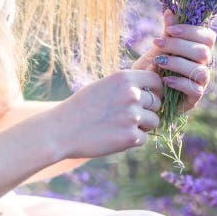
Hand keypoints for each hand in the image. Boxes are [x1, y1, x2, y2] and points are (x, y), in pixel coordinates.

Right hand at [42, 70, 162, 158]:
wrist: (60, 131)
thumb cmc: (82, 107)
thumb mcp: (104, 86)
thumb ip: (129, 84)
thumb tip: (157, 74)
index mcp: (124, 78)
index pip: (156, 81)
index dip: (155, 90)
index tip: (149, 97)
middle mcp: (132, 95)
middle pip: (157, 102)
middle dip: (147, 110)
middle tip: (127, 116)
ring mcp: (133, 116)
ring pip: (154, 121)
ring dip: (142, 126)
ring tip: (120, 126)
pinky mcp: (131, 137)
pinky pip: (144, 138)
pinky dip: (132, 140)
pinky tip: (114, 137)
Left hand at [132, 10, 215, 111]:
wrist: (142, 94)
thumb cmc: (152, 70)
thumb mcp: (157, 50)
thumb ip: (167, 34)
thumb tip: (170, 12)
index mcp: (198, 50)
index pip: (208, 37)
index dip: (191, 31)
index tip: (169, 30)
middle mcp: (203, 65)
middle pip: (204, 52)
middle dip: (179, 46)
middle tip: (157, 44)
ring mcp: (200, 82)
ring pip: (200, 70)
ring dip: (178, 64)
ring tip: (159, 63)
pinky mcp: (194, 98)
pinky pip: (195, 89)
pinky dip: (179, 82)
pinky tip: (165, 80)